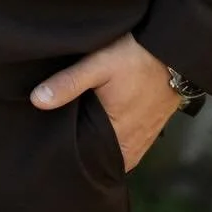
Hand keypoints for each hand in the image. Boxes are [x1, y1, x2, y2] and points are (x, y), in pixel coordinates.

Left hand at [30, 33, 180, 171]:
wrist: (174, 49)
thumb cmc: (135, 57)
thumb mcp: (97, 64)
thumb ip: (68, 83)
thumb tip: (37, 100)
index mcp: (118, 134)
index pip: (91, 162)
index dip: (71, 159)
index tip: (53, 152)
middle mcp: (134, 142)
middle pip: (104, 160)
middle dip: (85, 156)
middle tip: (60, 147)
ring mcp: (146, 137)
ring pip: (118, 154)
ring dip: (102, 149)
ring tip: (79, 140)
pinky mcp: (153, 128)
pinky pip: (131, 146)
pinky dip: (116, 142)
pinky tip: (102, 131)